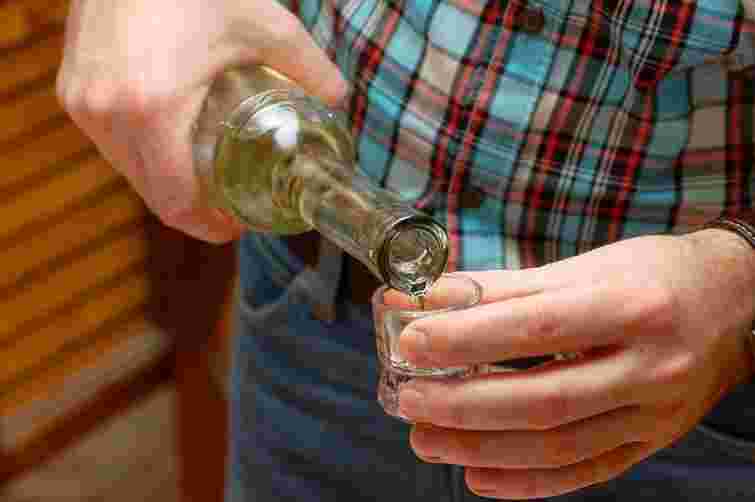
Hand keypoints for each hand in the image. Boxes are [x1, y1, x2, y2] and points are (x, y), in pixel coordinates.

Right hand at [56, 0, 345, 241]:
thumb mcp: (265, 26)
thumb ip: (308, 68)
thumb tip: (337, 101)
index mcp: (152, 109)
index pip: (177, 203)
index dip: (210, 226)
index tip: (238, 225)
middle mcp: (107, 116)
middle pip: (154, 195)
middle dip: (195, 208)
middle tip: (231, 201)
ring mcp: (82, 105)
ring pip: (129, 173)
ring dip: (168, 183)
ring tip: (206, 174)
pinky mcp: (70, 91)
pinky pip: (111, 145)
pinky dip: (144, 156)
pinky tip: (172, 144)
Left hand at [398, 230, 754, 498]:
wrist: (733, 303)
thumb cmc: (649, 275)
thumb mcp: (580, 267)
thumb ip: (498, 287)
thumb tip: (423, 299)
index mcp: (631, 306)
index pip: (537, 328)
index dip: (468, 338)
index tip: (412, 341)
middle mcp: (649, 366)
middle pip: (544, 399)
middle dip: (465, 405)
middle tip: (410, 402)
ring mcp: (653, 414)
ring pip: (558, 446)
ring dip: (482, 449)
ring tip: (427, 439)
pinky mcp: (650, 443)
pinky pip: (585, 473)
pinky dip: (526, 482)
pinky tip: (478, 477)